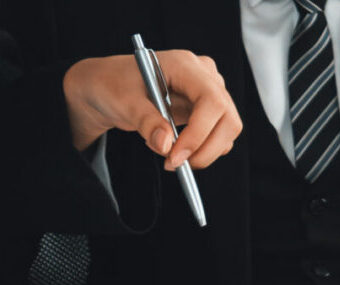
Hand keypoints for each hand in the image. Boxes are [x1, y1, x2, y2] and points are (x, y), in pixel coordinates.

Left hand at [61, 51, 240, 167]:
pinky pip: (219, 137)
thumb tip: (166, 146)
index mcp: (184, 65)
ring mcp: (210, 93)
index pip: (211, 100)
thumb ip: (146, 121)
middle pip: (228, 119)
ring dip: (203, 152)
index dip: (199, 132)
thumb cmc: (114, 85)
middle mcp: (204, 76)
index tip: (176, 156)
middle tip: (174, 164)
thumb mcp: (123, 101)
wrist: (111, 87)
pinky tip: (176, 148)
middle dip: (205, 149)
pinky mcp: (209, 110)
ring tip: (169, 155)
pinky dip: (201, 151)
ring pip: (227, 132)